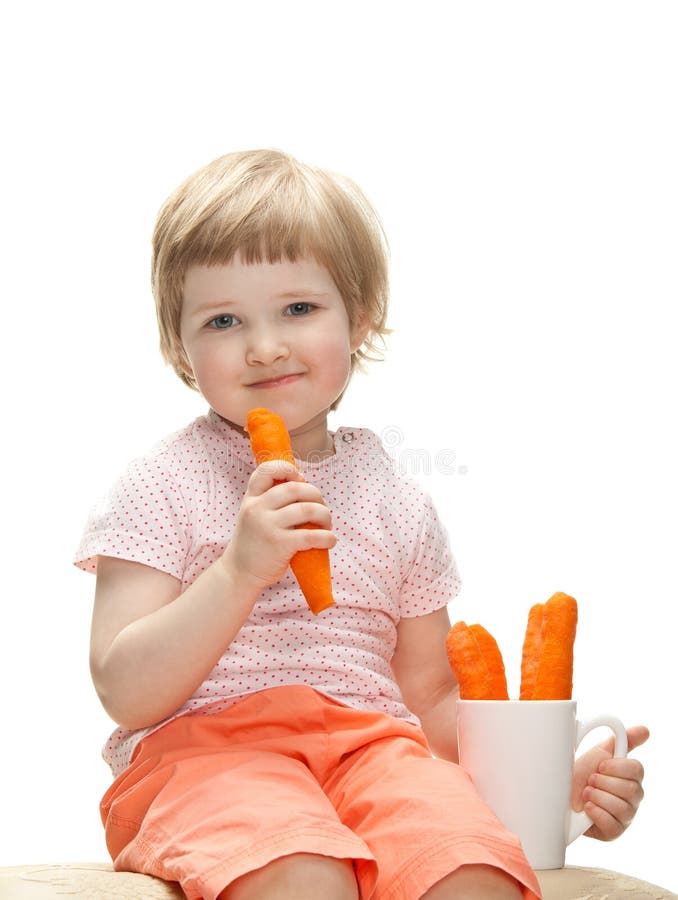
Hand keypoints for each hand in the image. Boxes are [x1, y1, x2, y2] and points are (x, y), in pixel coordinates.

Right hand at [222, 460, 335, 589]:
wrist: (239, 573)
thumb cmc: (254, 542)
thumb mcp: (253, 515)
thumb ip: (270, 501)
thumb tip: (305, 488)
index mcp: (251, 498)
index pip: (265, 470)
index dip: (287, 469)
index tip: (300, 480)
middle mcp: (257, 508)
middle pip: (295, 488)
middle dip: (316, 495)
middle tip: (321, 508)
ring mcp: (267, 526)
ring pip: (307, 509)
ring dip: (324, 515)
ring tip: (327, 525)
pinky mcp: (279, 545)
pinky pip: (311, 535)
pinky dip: (327, 537)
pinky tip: (330, 541)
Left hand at [571, 724, 648, 840]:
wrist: (562, 793)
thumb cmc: (583, 772)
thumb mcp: (600, 751)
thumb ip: (621, 739)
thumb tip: (645, 730)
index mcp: (632, 776)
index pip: (637, 769)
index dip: (615, 766)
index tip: (600, 765)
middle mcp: (633, 797)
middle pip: (630, 789)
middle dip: (603, 782)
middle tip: (590, 780)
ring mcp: (625, 816)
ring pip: (622, 807)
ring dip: (597, 796)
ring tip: (587, 793)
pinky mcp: (614, 832)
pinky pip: (611, 824)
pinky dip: (595, 812)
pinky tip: (587, 807)